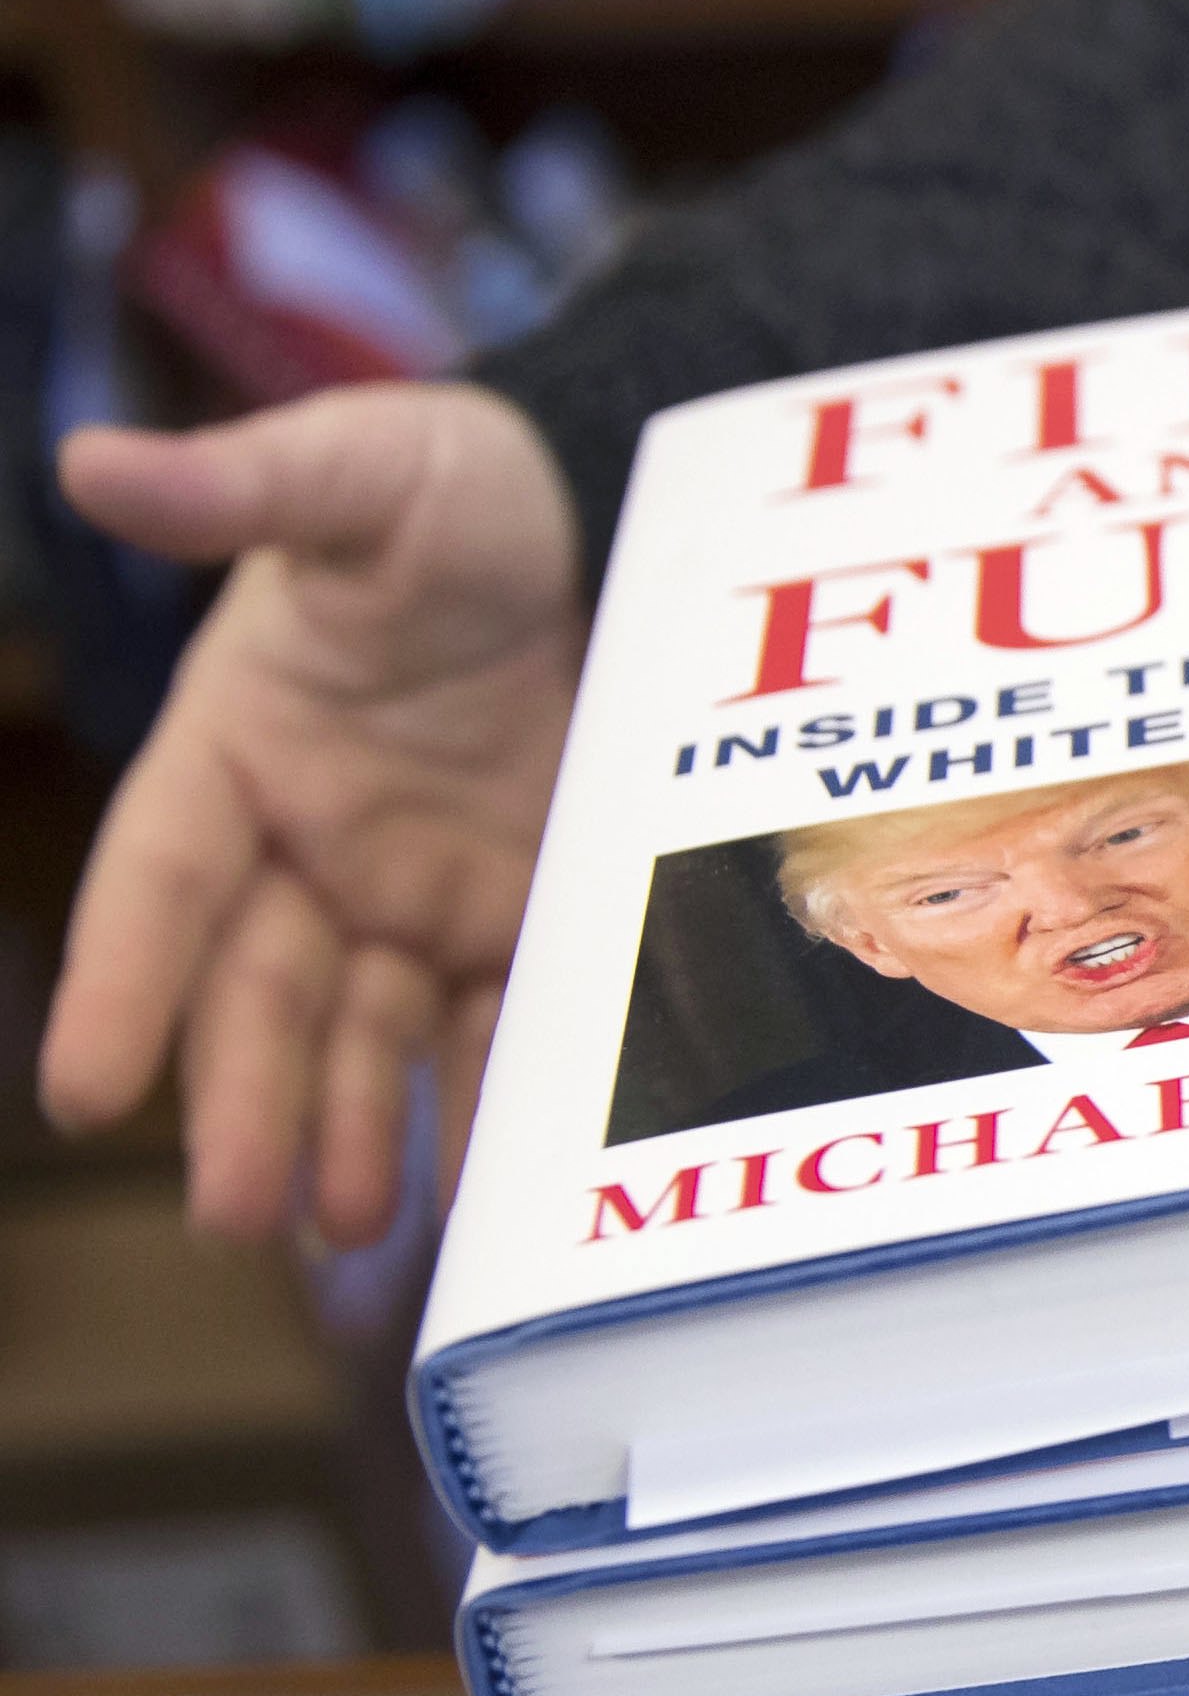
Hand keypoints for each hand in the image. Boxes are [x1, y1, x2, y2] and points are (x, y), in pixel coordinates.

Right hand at [41, 383, 584, 1245]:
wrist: (595, 520)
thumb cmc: (442, 494)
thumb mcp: (353, 474)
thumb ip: (243, 489)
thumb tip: (96, 465)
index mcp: (234, 749)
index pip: (158, 884)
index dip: (121, 983)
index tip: (85, 1092)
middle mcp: (311, 845)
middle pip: (259, 991)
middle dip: (245, 1101)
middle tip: (234, 1212)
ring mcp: (412, 892)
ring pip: (364, 1034)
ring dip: (349, 1134)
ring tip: (339, 1230)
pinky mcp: (516, 917)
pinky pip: (494, 1026)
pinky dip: (483, 1107)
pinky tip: (481, 1196)